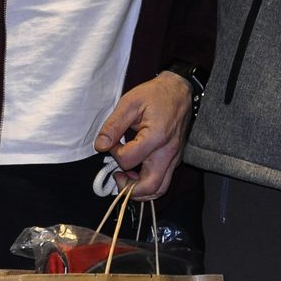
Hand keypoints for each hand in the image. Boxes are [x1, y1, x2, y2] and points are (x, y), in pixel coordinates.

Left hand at [94, 71, 192, 198]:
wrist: (179, 90)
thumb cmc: (155, 94)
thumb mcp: (129, 103)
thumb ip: (113, 126)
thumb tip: (100, 146)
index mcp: (157, 137)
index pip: (128, 160)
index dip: (115, 154)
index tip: (112, 142)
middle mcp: (168, 152)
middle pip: (150, 187)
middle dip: (129, 188)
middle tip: (117, 175)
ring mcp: (174, 157)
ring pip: (159, 189)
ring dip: (140, 190)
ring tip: (126, 175)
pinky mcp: (175, 158)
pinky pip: (163, 180)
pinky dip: (147, 182)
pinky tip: (137, 169)